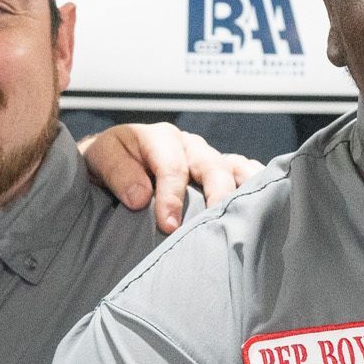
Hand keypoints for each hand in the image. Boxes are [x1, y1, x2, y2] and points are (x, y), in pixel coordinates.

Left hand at [78, 123, 261, 230]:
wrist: (112, 164)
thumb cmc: (107, 163)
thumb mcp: (101, 160)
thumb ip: (119, 174)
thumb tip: (141, 198)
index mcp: (158, 138)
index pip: (172, 166)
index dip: (171, 196)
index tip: (168, 224)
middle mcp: (188, 145)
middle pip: (212, 166)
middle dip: (215, 195)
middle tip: (213, 224)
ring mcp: (208, 157)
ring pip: (234, 168)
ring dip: (242, 190)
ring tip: (249, 213)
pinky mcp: (221, 170)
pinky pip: (244, 172)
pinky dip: (255, 185)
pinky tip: (262, 204)